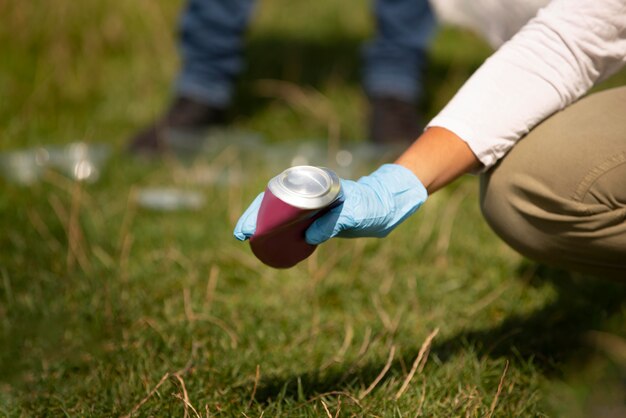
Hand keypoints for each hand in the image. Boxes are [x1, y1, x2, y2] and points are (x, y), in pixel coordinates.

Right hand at [233, 164, 427, 243]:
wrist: (387, 207)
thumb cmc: (373, 205)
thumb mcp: (357, 214)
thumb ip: (335, 222)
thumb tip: (308, 235)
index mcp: (315, 186)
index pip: (278, 193)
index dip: (259, 208)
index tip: (248, 225)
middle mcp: (309, 193)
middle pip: (273, 202)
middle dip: (255, 216)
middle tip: (241, 235)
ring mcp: (311, 205)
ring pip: (280, 213)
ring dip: (264, 225)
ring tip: (249, 240)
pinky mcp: (316, 218)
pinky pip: (291, 224)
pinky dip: (279, 232)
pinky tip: (270, 243)